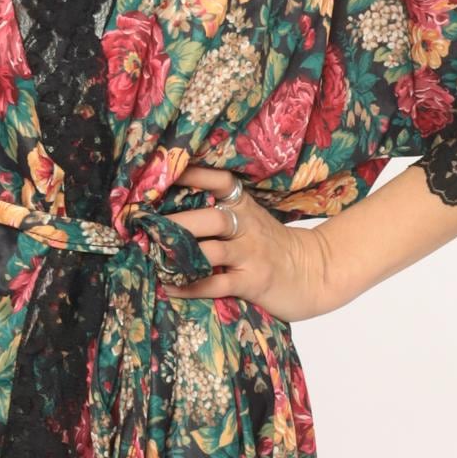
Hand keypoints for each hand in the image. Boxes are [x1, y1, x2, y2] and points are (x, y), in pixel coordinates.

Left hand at [159, 164, 342, 322]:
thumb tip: (166, 207)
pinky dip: (190, 286)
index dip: (191, 174)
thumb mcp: (250, 219)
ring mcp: (251, 254)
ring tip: (150, 255)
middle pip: (211, 217)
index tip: (161, 171)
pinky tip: (168, 286)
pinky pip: (216, 283)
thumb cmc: (271, 245)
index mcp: (244, 205)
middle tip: (142, 225)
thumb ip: (219, 211)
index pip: (219, 181)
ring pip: (212, 250)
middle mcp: (247, 226)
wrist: (314, 272)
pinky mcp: (253, 281)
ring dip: (180, 253)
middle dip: (176, 222)